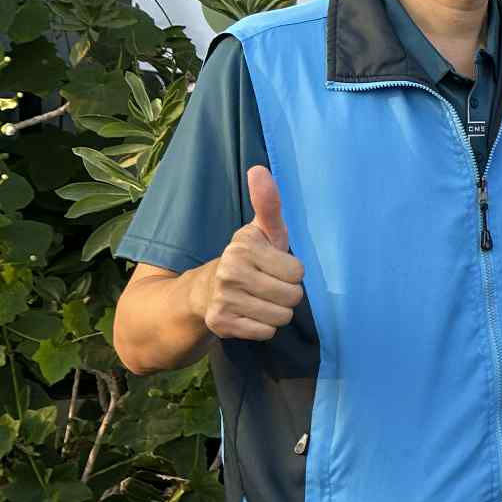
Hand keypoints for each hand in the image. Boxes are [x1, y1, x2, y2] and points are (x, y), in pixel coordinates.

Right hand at [200, 167, 305, 340]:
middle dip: (287, 294)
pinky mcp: (220, 324)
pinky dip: (263, 327)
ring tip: (260, 300)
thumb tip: (259, 168)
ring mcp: (223, 300)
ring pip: (280, 317)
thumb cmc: (247, 258)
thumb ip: (268, 204)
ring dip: (276, 312)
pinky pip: (265, 333)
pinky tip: (250, 314)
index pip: (298, 272)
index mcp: (242, 248)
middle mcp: (229, 273)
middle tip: (269, 286)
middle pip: (292, 297)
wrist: (203, 291)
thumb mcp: (261, 231)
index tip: (275, 266)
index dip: (292, 271)